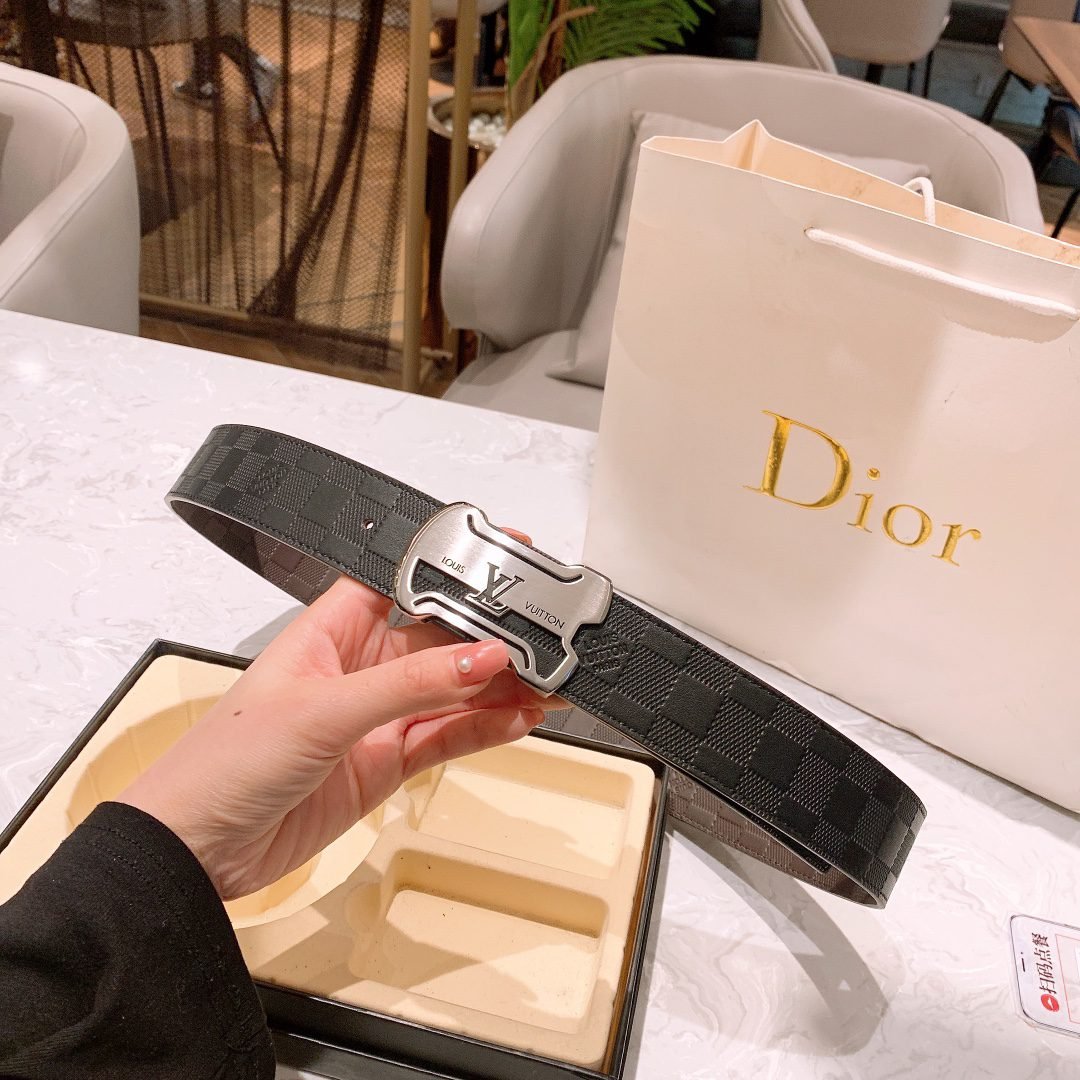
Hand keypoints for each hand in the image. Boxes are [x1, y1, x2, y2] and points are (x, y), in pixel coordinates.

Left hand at [120, 546, 552, 899]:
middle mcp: (358, 667)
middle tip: (542, 640)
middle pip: (440, 639)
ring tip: (547, 682)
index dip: (451, 571)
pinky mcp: (386, 763)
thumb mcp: (324, 709)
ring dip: (499, 687)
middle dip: (490, 638)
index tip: (501, 563)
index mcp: (332, 628)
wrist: (198, 850)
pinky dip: (485, 729)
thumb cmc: (225, 761)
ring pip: (452, 691)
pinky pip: (447, 737)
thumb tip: (478, 659)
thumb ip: (410, 684)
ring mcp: (376, 717)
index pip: (403, 582)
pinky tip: (518, 718)